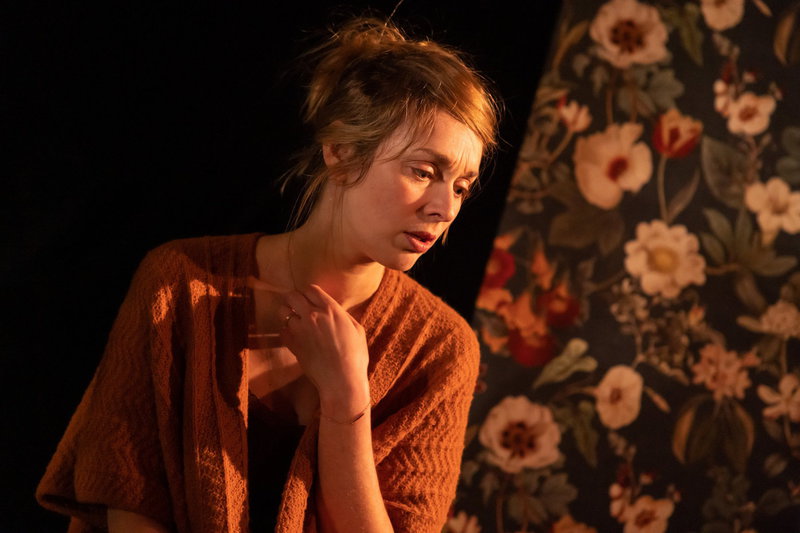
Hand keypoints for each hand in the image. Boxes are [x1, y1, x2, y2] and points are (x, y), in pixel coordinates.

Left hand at [280, 285, 369, 412]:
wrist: (342, 380)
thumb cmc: (355, 356)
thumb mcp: (357, 329)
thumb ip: (343, 315)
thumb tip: (334, 310)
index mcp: (330, 309)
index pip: (311, 289)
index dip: (310, 293)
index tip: (311, 300)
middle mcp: (312, 315)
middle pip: (292, 296)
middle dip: (293, 299)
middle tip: (298, 306)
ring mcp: (299, 329)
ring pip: (283, 312)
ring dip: (288, 315)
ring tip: (295, 321)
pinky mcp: (292, 344)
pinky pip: (282, 331)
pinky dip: (286, 332)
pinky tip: (295, 337)